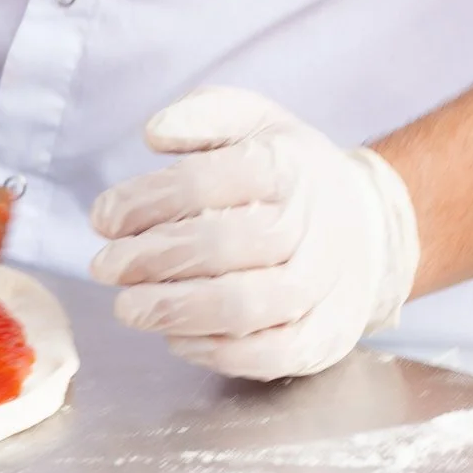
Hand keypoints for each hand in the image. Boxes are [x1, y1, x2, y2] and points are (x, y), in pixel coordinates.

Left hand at [89, 89, 421, 380]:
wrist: (368, 229)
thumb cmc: (287, 177)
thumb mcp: (254, 124)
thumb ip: (204, 116)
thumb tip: (156, 133)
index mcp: (290, 167)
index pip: (210, 180)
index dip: (147, 200)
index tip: (104, 218)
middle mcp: (313, 226)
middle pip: (225, 244)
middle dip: (152, 258)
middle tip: (106, 266)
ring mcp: (324, 287)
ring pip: (244, 306)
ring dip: (174, 309)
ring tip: (127, 307)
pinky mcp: (325, 338)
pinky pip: (267, 355)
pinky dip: (212, 351)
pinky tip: (174, 336)